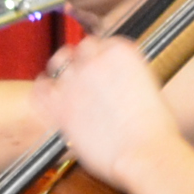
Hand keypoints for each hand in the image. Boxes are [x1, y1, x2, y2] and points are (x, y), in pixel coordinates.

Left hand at [31, 33, 181, 184]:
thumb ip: (128, 76)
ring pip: (58, 62)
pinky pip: (40, 87)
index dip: (101, 55)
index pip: (104, 42)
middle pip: (81, 48)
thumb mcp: (147, 87)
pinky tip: (48, 93)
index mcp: (121, 51)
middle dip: (82, 59)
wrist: (143, 151)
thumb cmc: (153, 129)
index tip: (102, 65)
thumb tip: (117, 80)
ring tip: (64, 80)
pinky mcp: (58, 104)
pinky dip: (43, 88)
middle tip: (84, 73)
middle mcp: (95, 59)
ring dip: (61, 68)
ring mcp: (74, 80)